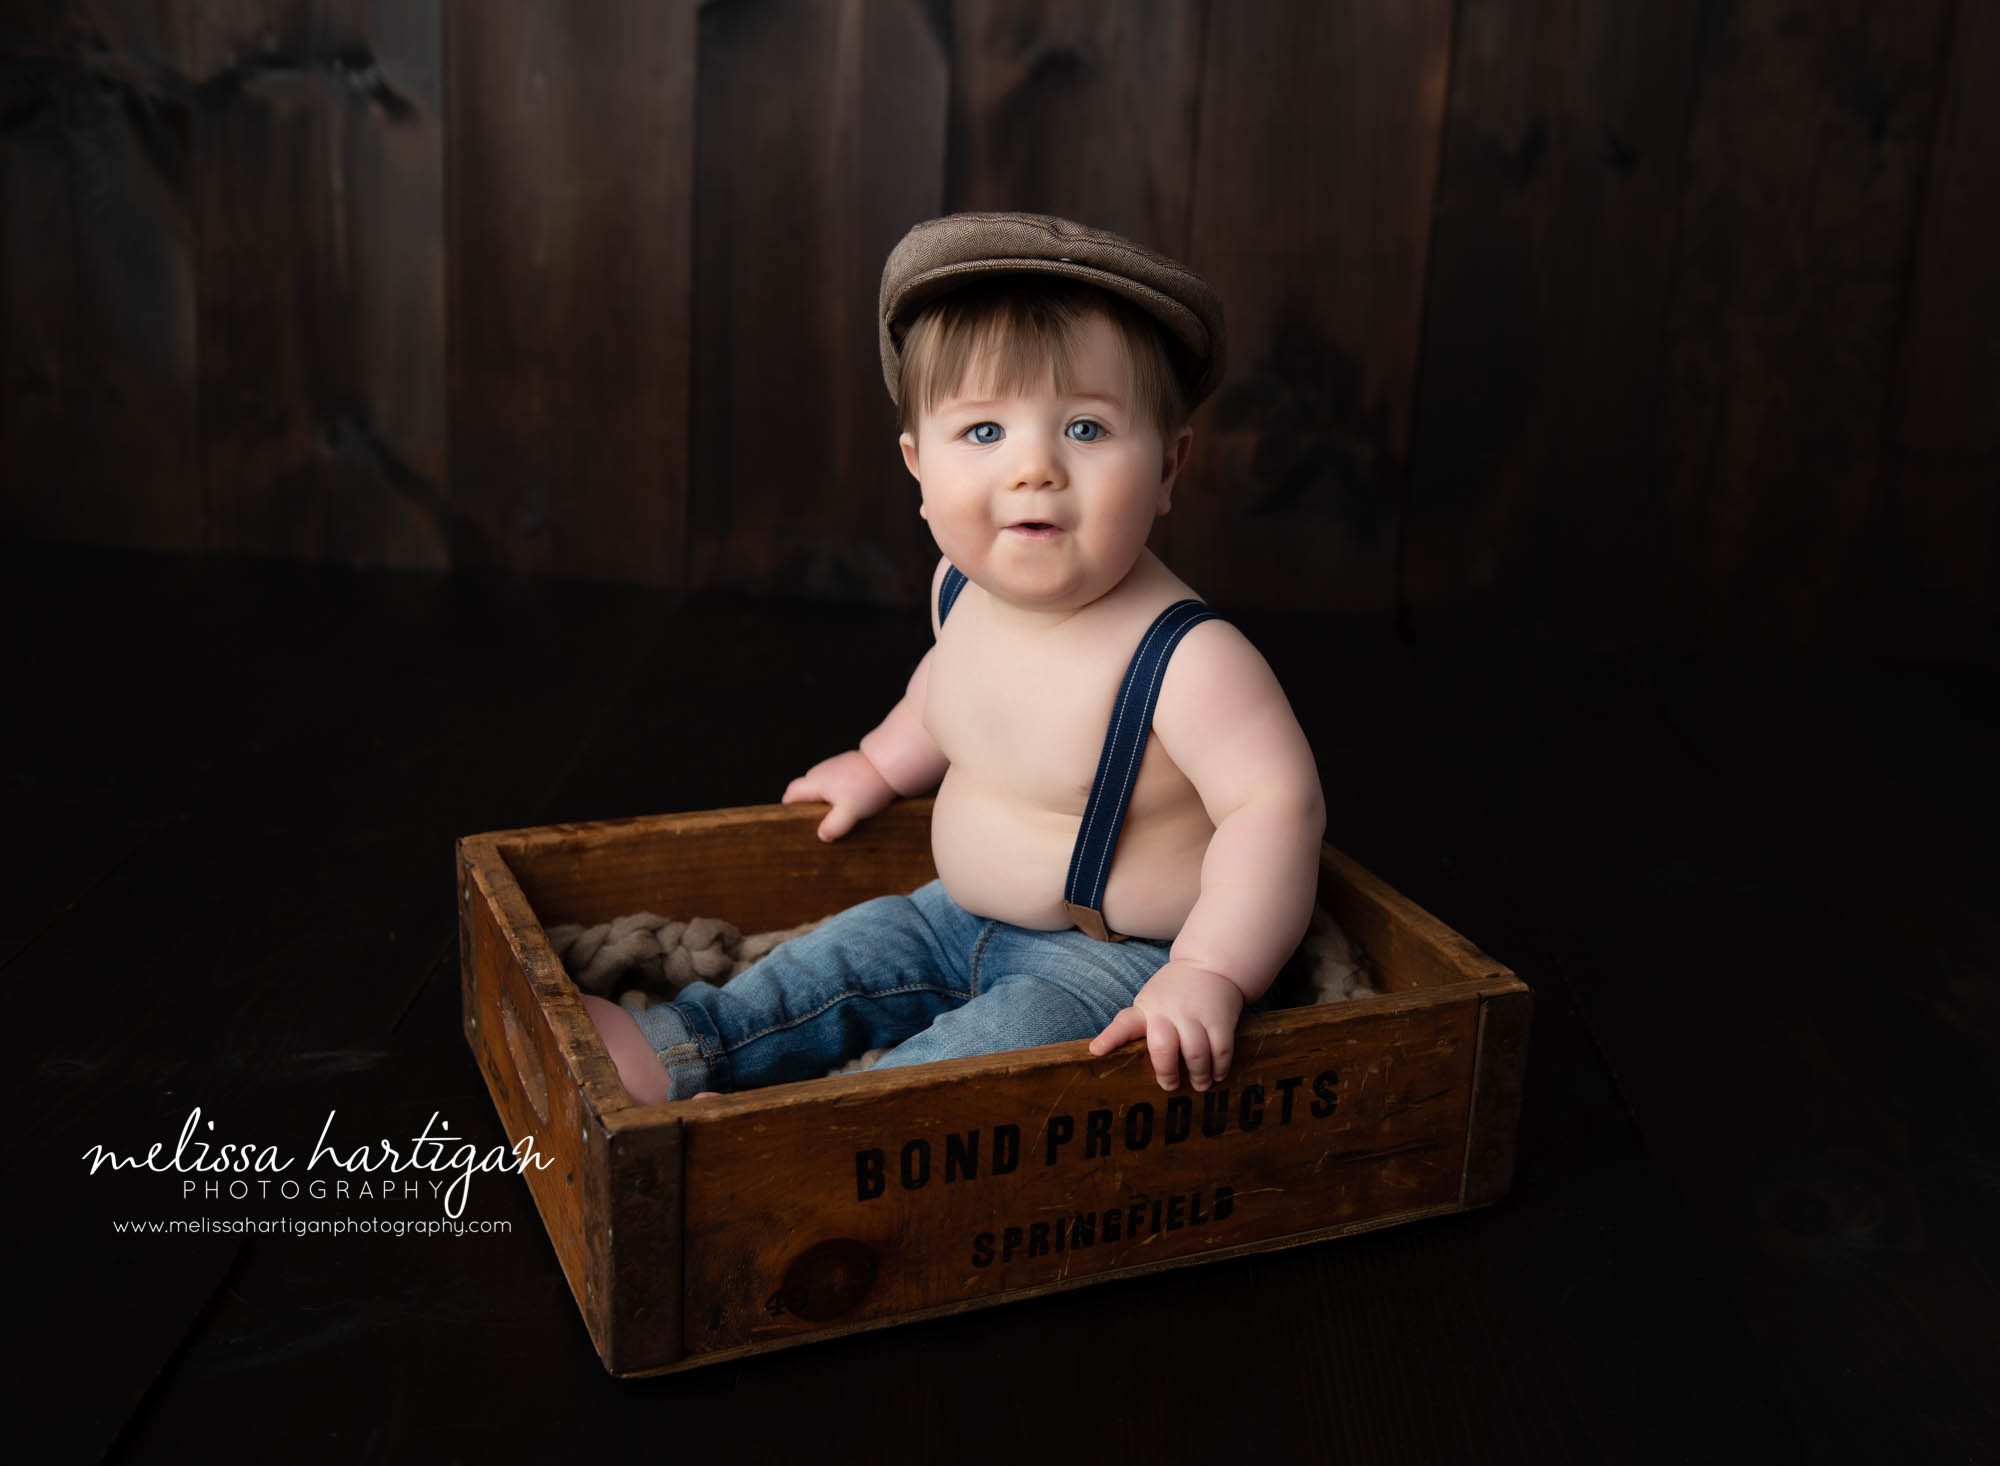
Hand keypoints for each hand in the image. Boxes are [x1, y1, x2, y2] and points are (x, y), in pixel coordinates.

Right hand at [781, 750, 896, 841]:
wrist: (889, 765)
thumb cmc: (867, 787)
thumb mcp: (849, 812)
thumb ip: (833, 826)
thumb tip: (822, 835)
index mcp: (815, 782)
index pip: (791, 794)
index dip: (790, 809)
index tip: (796, 824)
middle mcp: (820, 772)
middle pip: (805, 792)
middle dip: (808, 808)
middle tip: (818, 826)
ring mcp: (834, 767)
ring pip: (821, 788)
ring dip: (825, 802)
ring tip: (837, 819)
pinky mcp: (847, 767)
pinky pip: (835, 784)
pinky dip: (838, 795)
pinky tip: (851, 805)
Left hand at [1087, 960, 1244, 1092]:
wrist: (1210, 964)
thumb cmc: (1173, 991)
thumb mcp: (1150, 1000)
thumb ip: (1138, 1024)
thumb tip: (1113, 1056)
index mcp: (1147, 1009)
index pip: (1125, 1023)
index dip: (1110, 1039)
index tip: (1097, 1051)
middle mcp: (1169, 1011)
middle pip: (1163, 1047)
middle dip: (1167, 1072)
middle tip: (1171, 1085)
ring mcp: (1196, 1015)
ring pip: (1195, 1054)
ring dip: (1198, 1075)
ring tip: (1199, 1084)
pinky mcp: (1220, 1019)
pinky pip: (1221, 1050)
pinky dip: (1219, 1067)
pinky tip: (1217, 1074)